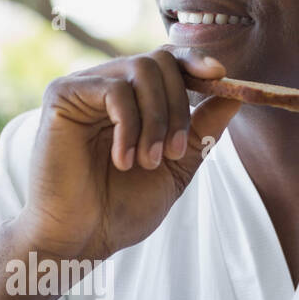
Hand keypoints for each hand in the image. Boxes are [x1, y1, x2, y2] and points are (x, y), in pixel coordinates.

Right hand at [14, 47, 238, 261]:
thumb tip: (236, 93)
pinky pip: (114, 89)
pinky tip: (122, 160)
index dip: (195, 61)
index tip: (221, 75)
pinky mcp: (62, 95)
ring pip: (140, 70)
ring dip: (156, 119)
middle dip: (177, 107)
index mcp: (131, 100)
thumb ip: (203, 129)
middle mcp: (105, 87)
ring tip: (148, 161)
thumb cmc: (121, 208)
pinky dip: (129, 126)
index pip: (167, 61)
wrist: (82, 237)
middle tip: (173, 153)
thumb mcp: (177, 166)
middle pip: (159, 61)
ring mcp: (83, 88)